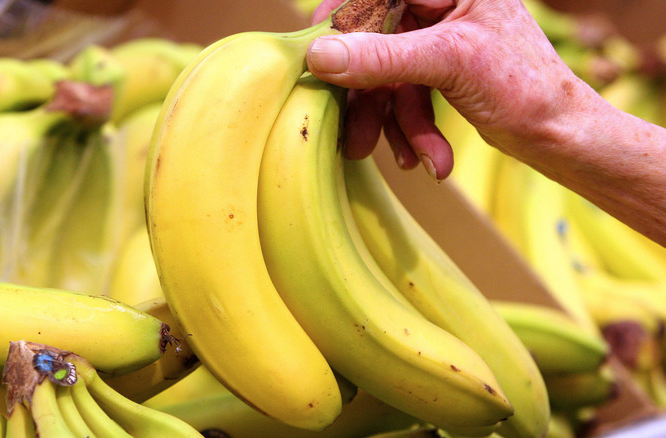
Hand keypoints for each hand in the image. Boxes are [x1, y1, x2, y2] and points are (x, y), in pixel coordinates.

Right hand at [308, 0, 588, 180]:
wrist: (561, 135)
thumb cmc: (524, 87)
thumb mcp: (449, 63)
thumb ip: (382, 57)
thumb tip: (319, 55)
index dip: (341, 23)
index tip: (317, 61)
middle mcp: (438, 3)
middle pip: (372, 41)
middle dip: (370, 100)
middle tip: (355, 139)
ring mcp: (436, 37)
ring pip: (385, 76)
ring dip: (394, 125)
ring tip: (411, 160)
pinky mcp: (435, 69)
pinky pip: (402, 95)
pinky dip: (411, 131)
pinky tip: (428, 159)